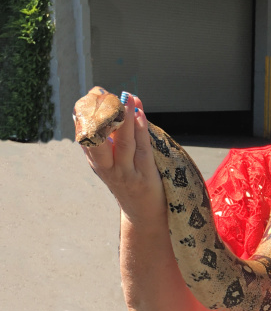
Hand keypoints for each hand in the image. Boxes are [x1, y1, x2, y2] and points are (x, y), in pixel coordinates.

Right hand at [79, 91, 165, 223]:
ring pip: (123, 143)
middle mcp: (107, 168)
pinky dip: (141, 131)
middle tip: (105, 94)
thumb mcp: (114, 164)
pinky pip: (142, 150)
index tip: (93, 93)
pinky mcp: (144, 177)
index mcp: (97, 162)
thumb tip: (118, 106)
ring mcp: (126, 173)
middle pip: (99, 140)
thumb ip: (113, 139)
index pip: (86, 135)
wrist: (145, 216)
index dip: (88, 114)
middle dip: (101, 116)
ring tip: (128, 98)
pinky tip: (141, 115)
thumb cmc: (131, 184)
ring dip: (126, 118)